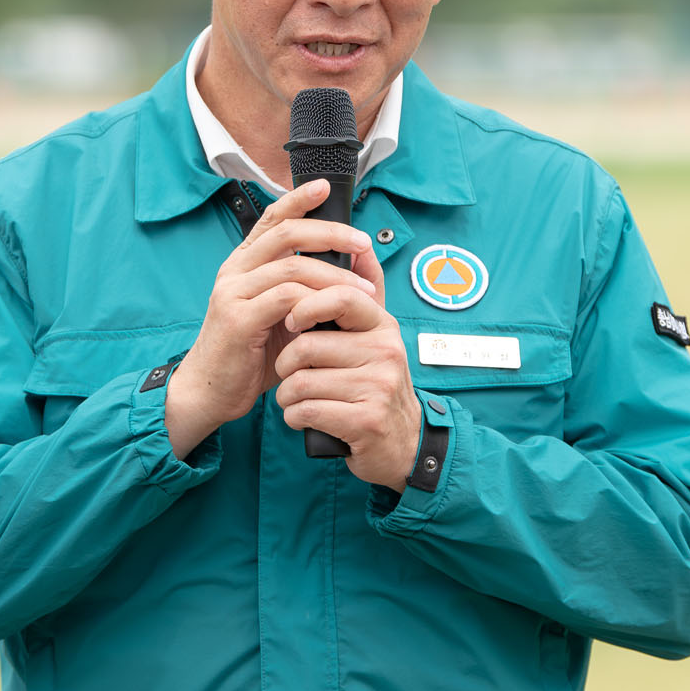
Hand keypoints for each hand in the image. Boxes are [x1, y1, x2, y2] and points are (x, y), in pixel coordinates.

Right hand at [164, 179, 380, 459]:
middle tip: (361, 242)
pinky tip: (332, 312)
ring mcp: (233, 291)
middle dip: (329, 232)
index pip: (272, 219)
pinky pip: (285, 297)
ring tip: (363, 289)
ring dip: (334, 274)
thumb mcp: (284, 317)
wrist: (211, 392)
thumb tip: (353, 271)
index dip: (297, 198)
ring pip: (291, 265)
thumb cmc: (251, 355)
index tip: (325, 186)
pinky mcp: (237, 317)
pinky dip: (314, 301)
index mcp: (244, 264)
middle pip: (285, 232)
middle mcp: (235, 270)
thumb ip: (310, 292)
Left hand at [272, 267, 423, 490]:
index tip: (291, 320)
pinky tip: (303, 417)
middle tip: (291, 373)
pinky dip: (294, 417)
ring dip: (287, 395)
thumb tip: (361, 246)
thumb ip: (366, 292)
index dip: (304, 305)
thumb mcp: (377, 336)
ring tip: (297, 399)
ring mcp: (377, 387)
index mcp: (382, 326)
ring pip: (300, 382)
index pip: (340, 296)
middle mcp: (385, 352)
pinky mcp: (365, 421)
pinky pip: (306, 411)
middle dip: (286, 364)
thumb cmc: (377, 385)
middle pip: (307, 346)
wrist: (403, 443)